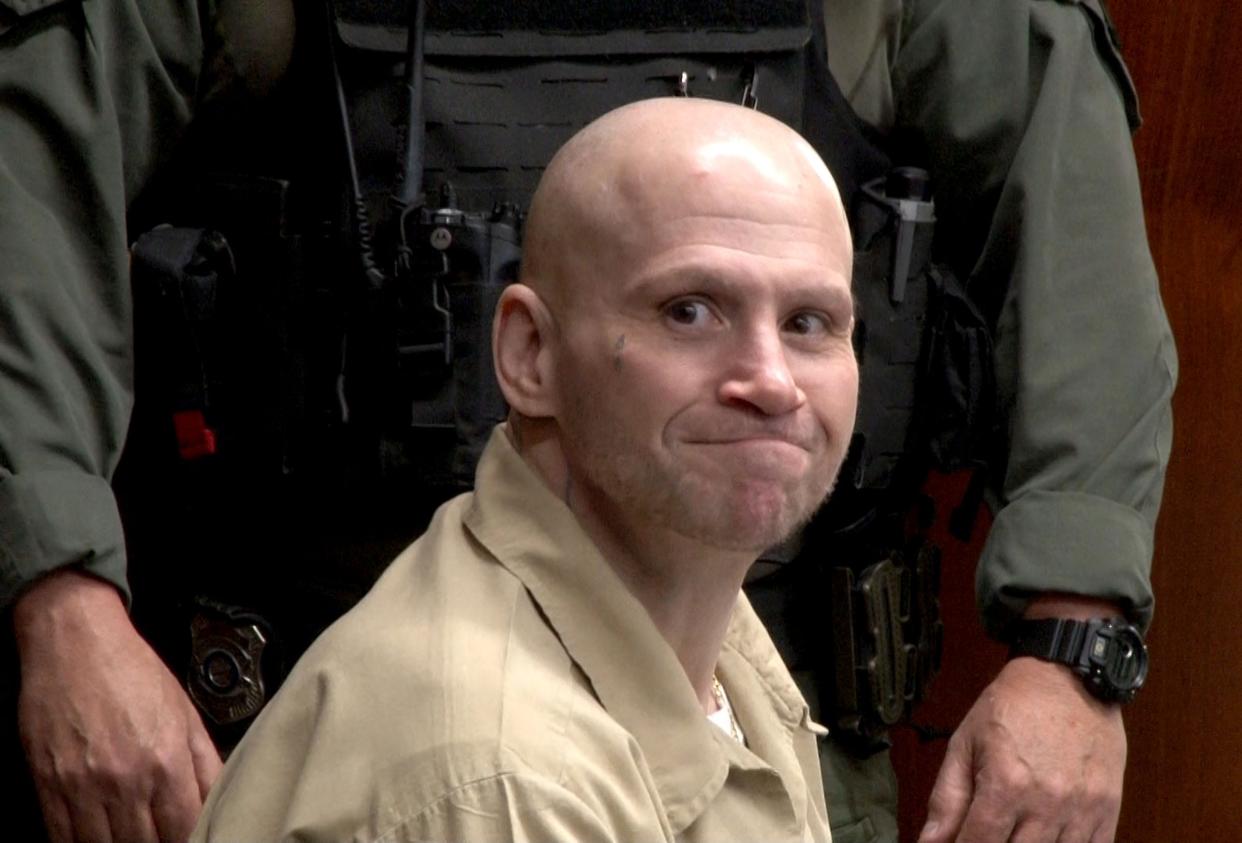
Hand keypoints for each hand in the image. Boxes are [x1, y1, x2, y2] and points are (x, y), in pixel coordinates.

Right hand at [13, 571, 223, 842]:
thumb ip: (206, 762)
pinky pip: (63, 837)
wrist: (76, 643)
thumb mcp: (185, 712)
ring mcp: (82, 787)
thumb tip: (221, 801)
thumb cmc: (133, 672)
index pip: (185, 828)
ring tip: (133, 834)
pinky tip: (98, 835)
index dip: (191, 838)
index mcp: (167, 760)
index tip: (192, 836)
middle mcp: (125, 780)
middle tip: (161, 833)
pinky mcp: (49, 787)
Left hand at [918, 657, 1126, 842]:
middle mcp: (1047, 802)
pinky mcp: (1108, 809)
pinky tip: (1048, 836)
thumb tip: (929, 842)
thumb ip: (947, 797)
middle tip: (988, 832)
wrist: (1067, 677)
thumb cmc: (1011, 707)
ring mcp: (1082, 808)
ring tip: (1016, 831)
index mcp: (1006, 784)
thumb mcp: (966, 742)